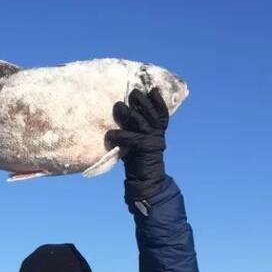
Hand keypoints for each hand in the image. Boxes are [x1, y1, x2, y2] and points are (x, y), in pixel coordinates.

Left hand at [105, 87, 168, 204]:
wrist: (146, 182)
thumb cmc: (138, 161)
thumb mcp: (138, 141)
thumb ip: (135, 129)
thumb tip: (122, 112)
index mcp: (158, 132)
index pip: (161, 113)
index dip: (158, 101)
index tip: (153, 89)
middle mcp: (157, 134)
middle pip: (151, 113)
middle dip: (142, 101)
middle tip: (133, 92)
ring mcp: (152, 141)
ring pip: (140, 122)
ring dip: (128, 113)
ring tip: (118, 106)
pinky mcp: (143, 149)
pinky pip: (130, 138)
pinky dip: (119, 136)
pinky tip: (110, 134)